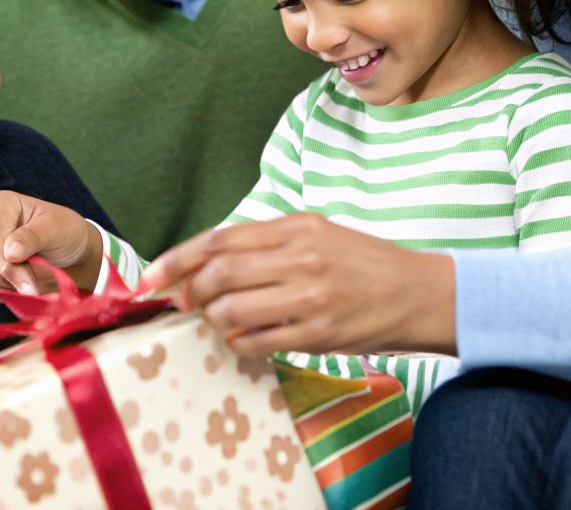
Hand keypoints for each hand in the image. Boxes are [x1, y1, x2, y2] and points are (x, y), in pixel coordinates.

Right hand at [0, 190, 101, 300]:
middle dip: (3, 277)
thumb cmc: (62, 235)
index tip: (30, 285)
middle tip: (29, 289)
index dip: (9, 263)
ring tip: (20, 285)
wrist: (63, 254)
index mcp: (2, 203)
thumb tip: (10, 252)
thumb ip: (34, 237)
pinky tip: (6, 288)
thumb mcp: (57, 230)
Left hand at [139, 214, 457, 358]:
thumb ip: (268, 245)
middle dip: (189, 293)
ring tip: (219, 321)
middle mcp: (301, 257)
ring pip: (232, 309)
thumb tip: (209, 263)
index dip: (177, 260)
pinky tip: (243, 340)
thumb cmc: (362, 264)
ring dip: (214, 319)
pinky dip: (239, 343)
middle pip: (218, 273)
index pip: (220, 239)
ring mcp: (310, 297)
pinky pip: (257, 341)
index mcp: (296, 227)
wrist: (419, 293)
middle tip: (184, 304)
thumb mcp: (318, 234)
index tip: (151, 278)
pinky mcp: (318, 333)